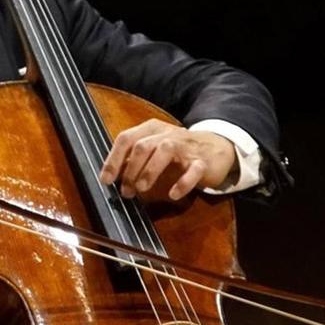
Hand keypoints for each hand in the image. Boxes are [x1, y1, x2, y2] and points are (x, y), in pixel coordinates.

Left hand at [98, 120, 236, 201]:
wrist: (218, 147)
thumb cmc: (179, 150)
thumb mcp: (154, 148)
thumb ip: (133, 158)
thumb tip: (110, 175)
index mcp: (152, 130)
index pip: (126, 138)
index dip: (113, 159)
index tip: (106, 180)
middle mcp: (168, 134)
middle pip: (143, 146)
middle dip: (130, 170)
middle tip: (125, 191)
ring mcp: (187, 146)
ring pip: (165, 150)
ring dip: (150, 171)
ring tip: (142, 189)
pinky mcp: (203, 162)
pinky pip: (193, 170)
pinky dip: (182, 183)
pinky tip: (173, 194)